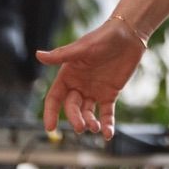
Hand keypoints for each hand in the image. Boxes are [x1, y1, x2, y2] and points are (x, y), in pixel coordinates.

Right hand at [34, 18, 146, 140]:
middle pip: (72, 108)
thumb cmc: (103, 37)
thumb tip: (38, 55)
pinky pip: (106, 113)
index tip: (50, 127)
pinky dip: (107, 124)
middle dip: (74, 118)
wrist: (129, 34)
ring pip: (87, 113)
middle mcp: (79, 85)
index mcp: (68, 75)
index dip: (51, 112)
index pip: (55, 98)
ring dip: (89, 123)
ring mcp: (95, 91)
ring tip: (95, 127)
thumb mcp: (83, 47)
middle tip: (80, 127)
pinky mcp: (110, 93)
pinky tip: (107, 134)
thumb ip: (61, 55)